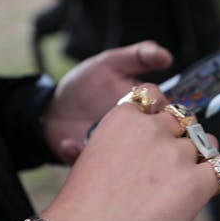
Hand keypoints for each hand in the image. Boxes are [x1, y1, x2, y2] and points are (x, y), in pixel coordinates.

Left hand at [42, 41, 171, 163]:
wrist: (52, 108)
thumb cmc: (86, 83)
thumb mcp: (112, 63)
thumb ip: (139, 56)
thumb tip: (167, 56)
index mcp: (144, 112)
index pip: (167, 116)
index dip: (161, 112)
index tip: (149, 107)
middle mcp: (132, 133)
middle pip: (149, 139)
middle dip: (141, 137)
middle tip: (124, 127)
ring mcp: (112, 148)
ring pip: (123, 157)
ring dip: (110, 149)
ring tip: (94, 135)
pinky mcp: (91, 160)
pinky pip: (89, 164)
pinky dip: (77, 154)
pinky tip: (68, 142)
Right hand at [43, 85, 219, 220]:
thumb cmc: (86, 205)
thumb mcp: (94, 156)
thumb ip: (122, 138)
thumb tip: (140, 134)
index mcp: (124, 118)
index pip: (153, 95)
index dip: (160, 110)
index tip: (161, 125)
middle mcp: (153, 129)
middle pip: (183, 118)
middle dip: (180, 136)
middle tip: (170, 162)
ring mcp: (176, 155)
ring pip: (205, 142)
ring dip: (200, 156)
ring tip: (183, 180)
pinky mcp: (196, 182)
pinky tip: (213, 182)